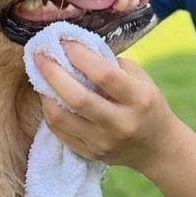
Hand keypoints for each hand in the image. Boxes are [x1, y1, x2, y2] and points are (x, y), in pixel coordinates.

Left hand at [34, 41, 180, 173]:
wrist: (157, 148)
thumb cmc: (147, 105)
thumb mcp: (141, 80)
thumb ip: (111, 65)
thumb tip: (76, 48)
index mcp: (139, 99)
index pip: (105, 75)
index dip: (80, 56)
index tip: (65, 42)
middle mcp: (121, 123)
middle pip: (78, 98)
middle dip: (53, 73)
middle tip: (38, 56)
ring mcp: (104, 142)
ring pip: (62, 118)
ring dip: (45, 94)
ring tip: (38, 76)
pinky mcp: (90, 154)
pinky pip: (59, 132)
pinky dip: (49, 112)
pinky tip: (47, 97)